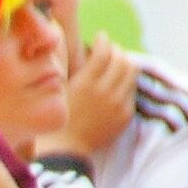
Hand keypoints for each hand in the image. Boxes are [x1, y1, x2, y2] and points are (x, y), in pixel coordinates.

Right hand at [37, 33, 138, 161]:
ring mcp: (118, 105)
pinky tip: (115, 85)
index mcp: (86, 84)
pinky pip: (131, 91)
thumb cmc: (55, 118)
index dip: (104, 40)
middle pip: (122, 59)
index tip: (101, 37)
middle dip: (116, 50)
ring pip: (132, 72)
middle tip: (109, 50)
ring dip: (124, 64)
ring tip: (115, 65)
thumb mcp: (59, 89)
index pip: (104, 52)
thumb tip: (86, 49)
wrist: (65, 151)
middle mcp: (105, 92)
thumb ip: (74, 68)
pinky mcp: (124, 115)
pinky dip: (125, 83)